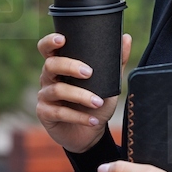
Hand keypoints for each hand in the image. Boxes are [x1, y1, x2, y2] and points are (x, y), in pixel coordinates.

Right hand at [36, 32, 132, 153]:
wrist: (90, 133)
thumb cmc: (95, 103)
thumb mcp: (107, 82)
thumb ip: (115, 61)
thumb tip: (126, 38)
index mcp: (60, 65)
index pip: (47, 49)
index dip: (50, 42)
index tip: (62, 39)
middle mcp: (48, 78)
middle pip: (51, 65)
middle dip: (70, 66)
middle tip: (89, 73)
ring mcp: (45, 96)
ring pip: (57, 90)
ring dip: (80, 96)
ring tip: (98, 102)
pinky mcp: (45, 114)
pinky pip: (60, 113)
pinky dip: (79, 117)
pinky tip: (93, 121)